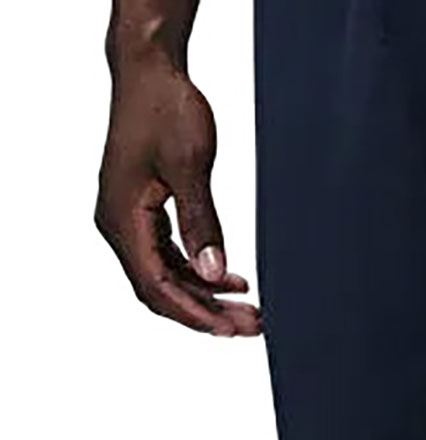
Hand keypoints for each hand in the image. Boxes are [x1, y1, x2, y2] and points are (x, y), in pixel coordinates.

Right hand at [96, 53, 259, 336]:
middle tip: (252, 326)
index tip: (231, 329)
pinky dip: (200, 273)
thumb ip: (201, 220)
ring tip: (249, 309)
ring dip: (207, 297)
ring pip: (168, 278)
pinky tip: (233, 280)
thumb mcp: (189, 164)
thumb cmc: (165, 105)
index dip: (195, 313)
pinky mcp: (143, 213)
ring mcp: (129, 221)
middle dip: (207, 313)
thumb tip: (212, 272)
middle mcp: (118, 225)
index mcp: (121, 218)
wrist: (150, 70)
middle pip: (162, 290)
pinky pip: (169, 258)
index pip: (157, 285)